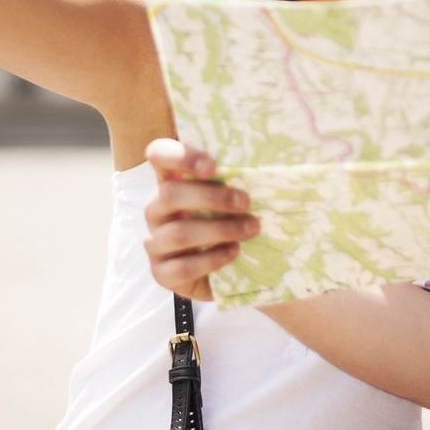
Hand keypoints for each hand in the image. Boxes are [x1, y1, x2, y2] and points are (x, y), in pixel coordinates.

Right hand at [141, 139, 258, 301]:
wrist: (227, 275)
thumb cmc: (230, 224)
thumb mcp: (230, 200)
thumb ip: (236, 180)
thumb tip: (275, 164)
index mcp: (170, 182)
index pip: (158, 155)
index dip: (179, 156)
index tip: (212, 166)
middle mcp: (156, 210)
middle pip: (169, 194)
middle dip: (211, 196)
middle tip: (246, 201)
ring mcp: (154, 243)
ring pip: (179, 233)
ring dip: (220, 229)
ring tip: (251, 229)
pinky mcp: (161, 273)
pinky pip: (183, 266)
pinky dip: (212, 259)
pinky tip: (234, 252)